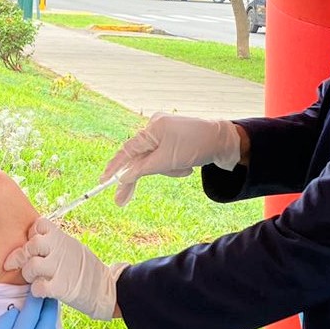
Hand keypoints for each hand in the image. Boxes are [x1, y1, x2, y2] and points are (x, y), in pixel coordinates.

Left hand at [4, 219, 120, 320]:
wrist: (106, 288)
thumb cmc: (85, 268)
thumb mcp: (71, 246)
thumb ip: (54, 242)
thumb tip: (33, 240)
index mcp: (62, 238)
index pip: (38, 225)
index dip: (32, 235)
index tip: (34, 246)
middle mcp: (60, 251)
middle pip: (32, 244)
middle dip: (23, 256)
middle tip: (24, 265)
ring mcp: (60, 269)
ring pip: (31, 265)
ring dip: (28, 274)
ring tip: (34, 279)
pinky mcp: (61, 288)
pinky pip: (38, 287)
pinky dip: (36, 290)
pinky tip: (42, 291)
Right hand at [103, 113, 241, 205]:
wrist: (226, 142)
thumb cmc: (196, 147)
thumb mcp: (167, 161)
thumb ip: (142, 169)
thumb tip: (122, 178)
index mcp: (152, 127)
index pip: (127, 150)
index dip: (114, 168)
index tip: (103, 182)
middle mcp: (156, 127)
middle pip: (140, 158)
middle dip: (142, 176)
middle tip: (121, 201)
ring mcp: (165, 133)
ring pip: (155, 161)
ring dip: (167, 170)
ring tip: (185, 169)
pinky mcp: (174, 141)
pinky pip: (165, 159)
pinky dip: (173, 166)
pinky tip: (188, 166)